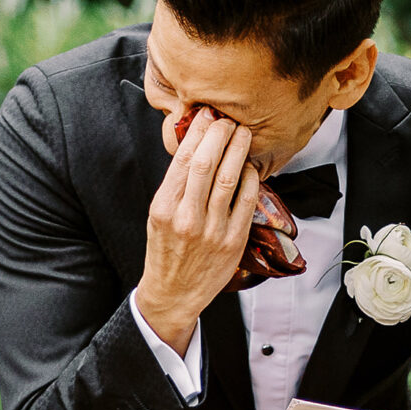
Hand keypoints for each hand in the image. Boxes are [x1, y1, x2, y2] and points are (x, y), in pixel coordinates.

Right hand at [135, 111, 260, 353]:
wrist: (174, 292)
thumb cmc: (166, 249)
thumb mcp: (158, 215)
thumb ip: (176, 186)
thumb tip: (196, 147)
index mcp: (164, 207)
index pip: (183, 160)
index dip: (198, 134)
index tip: (207, 116)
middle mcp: (186, 217)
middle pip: (206, 164)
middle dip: (220, 135)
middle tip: (229, 120)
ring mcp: (211, 230)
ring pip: (228, 179)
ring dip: (238, 151)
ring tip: (243, 134)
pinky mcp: (233, 241)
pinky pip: (246, 202)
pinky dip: (251, 180)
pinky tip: (251, 167)